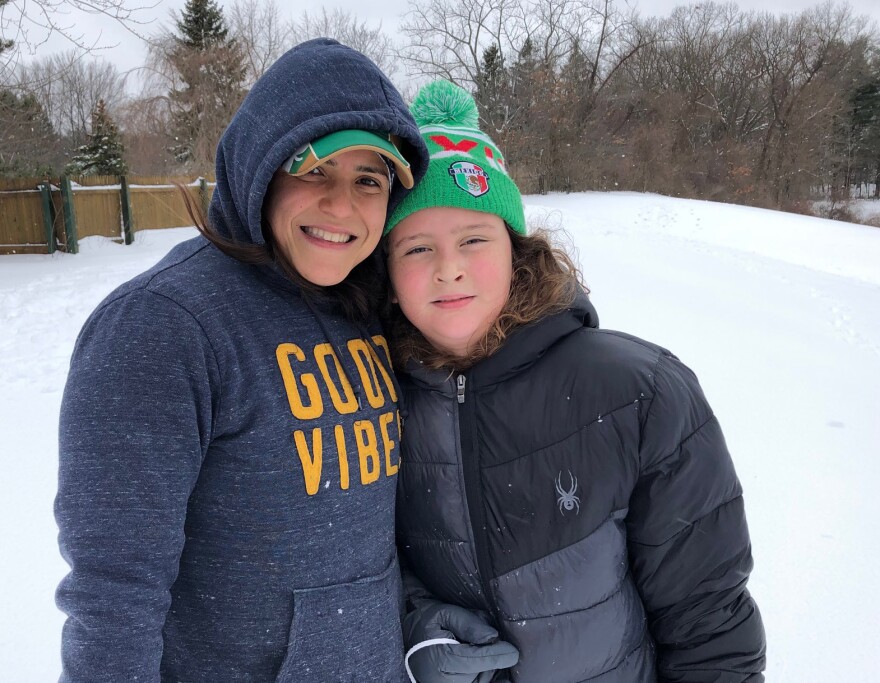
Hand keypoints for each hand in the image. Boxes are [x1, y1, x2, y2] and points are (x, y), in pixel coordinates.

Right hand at [403, 601, 518, 682]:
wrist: (408, 640)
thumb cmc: (427, 623)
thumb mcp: (444, 613)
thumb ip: (468, 623)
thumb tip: (492, 637)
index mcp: (444, 659)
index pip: (480, 659)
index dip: (500, 655)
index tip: (514, 652)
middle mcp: (447, 681)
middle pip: (485, 671)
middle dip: (492, 656)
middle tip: (485, 639)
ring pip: (484, 679)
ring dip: (488, 666)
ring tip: (473, 648)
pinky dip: (485, 674)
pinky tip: (485, 665)